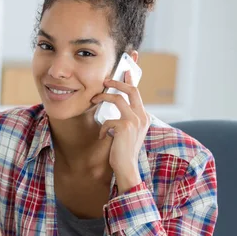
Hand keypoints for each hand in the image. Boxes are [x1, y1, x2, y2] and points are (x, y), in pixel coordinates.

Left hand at [92, 71, 149, 193]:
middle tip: (104, 81)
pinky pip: (108, 120)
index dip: (131, 79)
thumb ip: (124, 118)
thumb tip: (114, 107)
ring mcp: (135, 121)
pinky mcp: (125, 127)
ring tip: (93, 100)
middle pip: (131, 90)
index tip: (126, 68)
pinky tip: (104, 137)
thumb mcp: (126, 132)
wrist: (127, 167)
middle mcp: (142, 116)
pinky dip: (103, 128)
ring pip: (117, 99)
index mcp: (143, 116)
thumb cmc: (123, 150)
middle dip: (117, 82)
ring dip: (103, 97)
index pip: (137, 93)